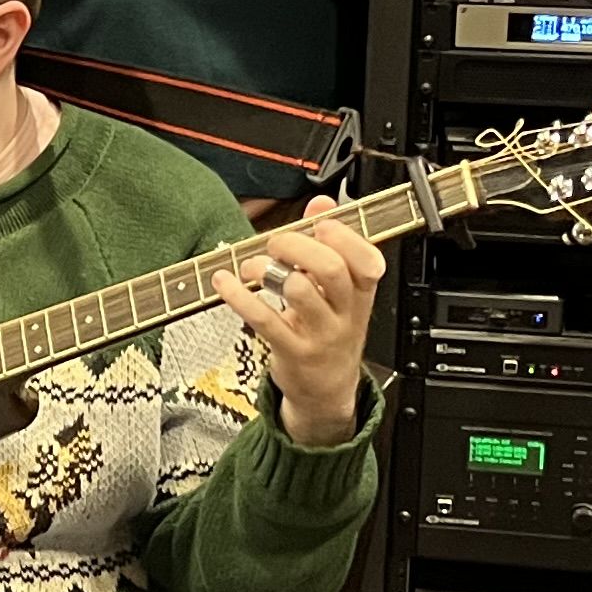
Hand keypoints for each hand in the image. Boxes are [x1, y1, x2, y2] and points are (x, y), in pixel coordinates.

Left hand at [211, 199, 384, 446]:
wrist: (328, 390)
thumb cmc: (330, 330)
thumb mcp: (339, 291)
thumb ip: (330, 244)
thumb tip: (322, 201)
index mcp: (361, 293)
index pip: (367, 260)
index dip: (344, 237)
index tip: (320, 225)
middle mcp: (346, 313)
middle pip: (332, 269)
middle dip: (298, 246)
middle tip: (276, 244)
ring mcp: (321, 335)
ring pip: (299, 291)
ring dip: (267, 270)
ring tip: (252, 266)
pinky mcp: (293, 352)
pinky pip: (264, 320)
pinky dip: (238, 295)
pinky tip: (224, 281)